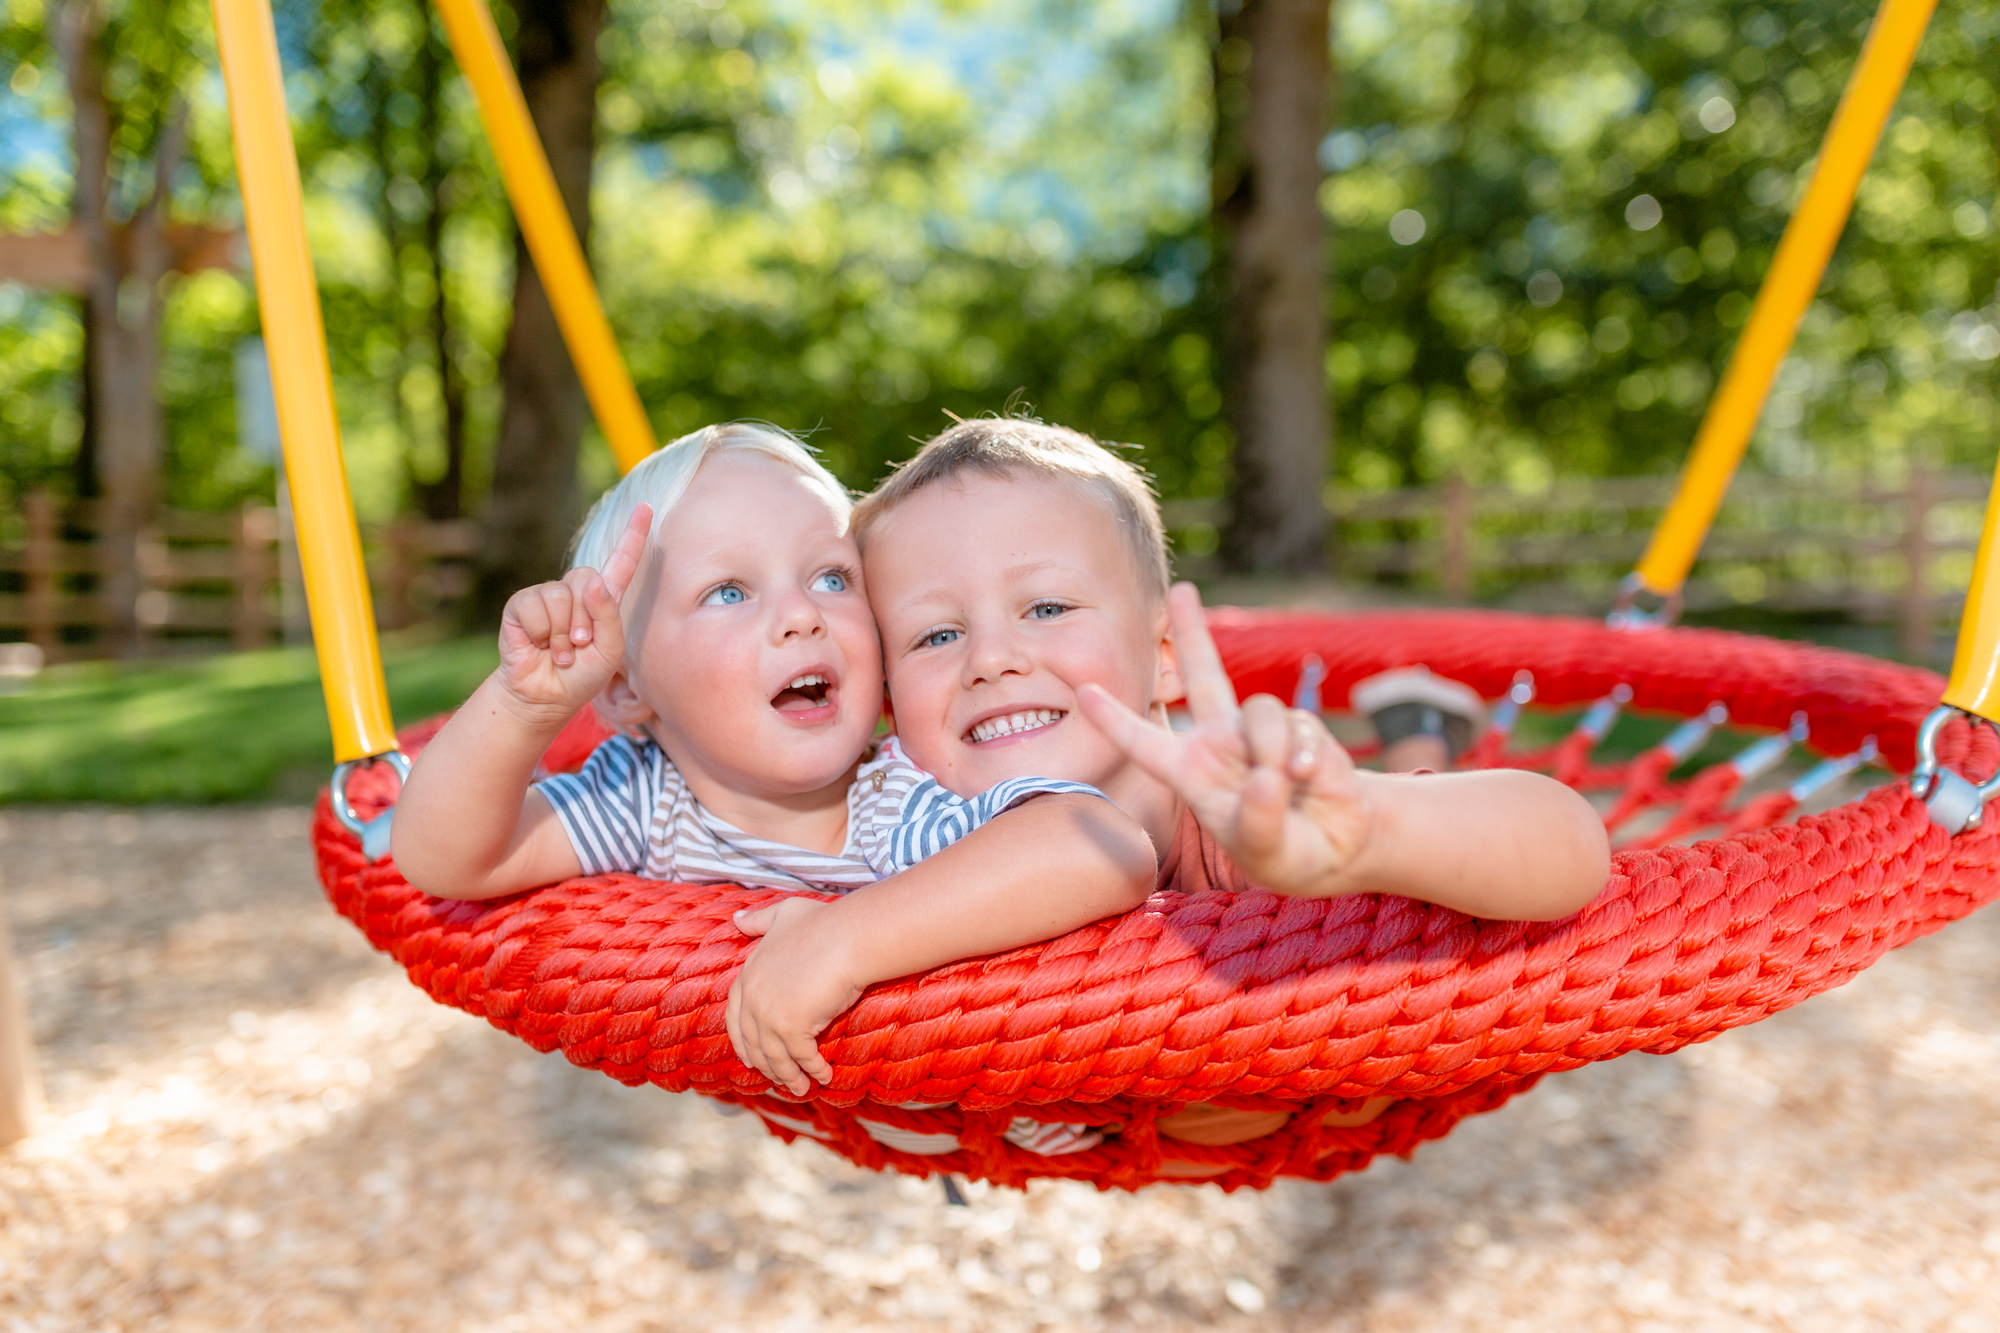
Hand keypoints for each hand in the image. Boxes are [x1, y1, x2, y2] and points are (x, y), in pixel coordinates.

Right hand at [495, 504, 650, 718]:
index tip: (645, 507)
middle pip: (588, 578)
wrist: (545, 695)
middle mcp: (575, 591)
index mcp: (603, 600)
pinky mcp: (522, 605)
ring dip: (562, 633)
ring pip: (562, 596)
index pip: (622, 562)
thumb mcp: (609, 650)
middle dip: (585, 619)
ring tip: (560, 651)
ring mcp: (547, 596)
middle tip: (579, 646)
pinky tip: (538, 645)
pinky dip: (542, 633)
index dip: (633, 535)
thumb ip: (608, 616)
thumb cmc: (582, 674)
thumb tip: (593, 581)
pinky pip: (537, 607)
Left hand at [726, 896, 862, 1095]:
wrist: (848, 937)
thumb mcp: (782, 914)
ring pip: (775, 1058)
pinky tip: (824, 1077)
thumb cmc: (823, 923)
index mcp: (746, 976)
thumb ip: (757, 921)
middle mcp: (751, 999)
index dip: (744, 1043)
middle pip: (754, 1044)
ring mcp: (768, 1015)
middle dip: (767, 1066)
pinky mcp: (791, 1028)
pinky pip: (802, 1059)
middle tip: (781, 1079)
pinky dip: (813, 1071)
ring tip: (802, 1088)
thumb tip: (735, 919)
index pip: (736, 1020)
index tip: (752, 1060)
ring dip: (789, 1077)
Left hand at [1075, 582, 1374, 897]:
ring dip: (1273, 749)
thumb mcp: (1263, 849)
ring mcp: (1260, 732)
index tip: (1081, 691)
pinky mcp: (1301, 729)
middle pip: (1202, 675)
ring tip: (1289, 785)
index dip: (1113, 719)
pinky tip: (1311, 779)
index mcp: (1191, 772)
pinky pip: (1299, 726)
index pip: (1144, 743)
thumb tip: (1267, 776)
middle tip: (1181, 590)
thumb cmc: (1282, 852)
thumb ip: (1258, 818)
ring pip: (1259, 712)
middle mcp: (1221, 742)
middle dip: (1192, 631)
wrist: (1335, 848)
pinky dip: (1306, 756)